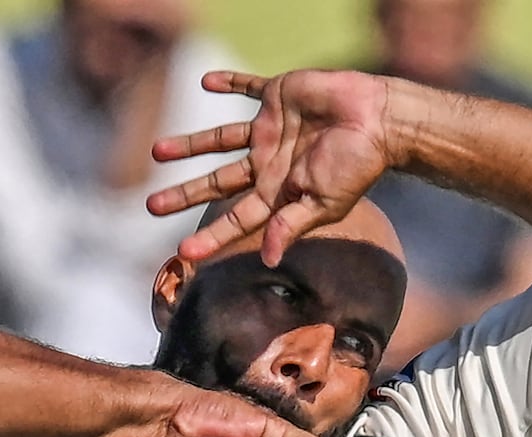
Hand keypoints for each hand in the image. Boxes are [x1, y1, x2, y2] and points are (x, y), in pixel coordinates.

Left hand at [146, 70, 393, 266]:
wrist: (380, 120)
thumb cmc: (356, 165)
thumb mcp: (322, 202)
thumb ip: (291, 226)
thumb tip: (269, 260)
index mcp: (278, 191)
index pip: (237, 218)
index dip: (211, 235)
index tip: (183, 252)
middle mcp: (268, 162)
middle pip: (217, 182)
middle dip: (184, 193)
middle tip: (151, 204)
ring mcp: (271, 130)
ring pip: (220, 140)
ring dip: (189, 145)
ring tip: (157, 150)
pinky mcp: (279, 96)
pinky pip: (248, 87)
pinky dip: (230, 82)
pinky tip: (206, 81)